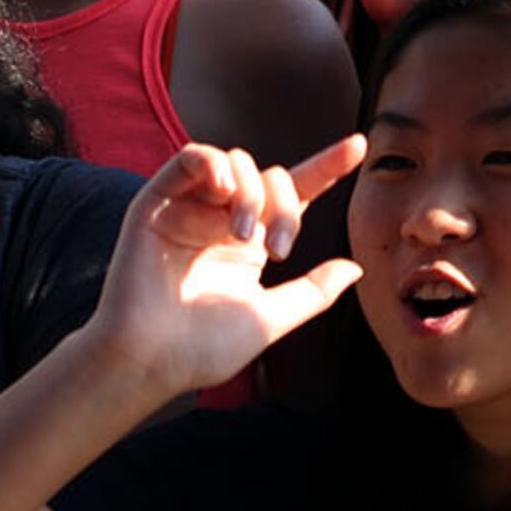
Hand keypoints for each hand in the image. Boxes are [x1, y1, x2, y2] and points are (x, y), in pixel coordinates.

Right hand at [86, 138, 367, 399]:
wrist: (151, 363)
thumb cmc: (202, 349)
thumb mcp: (269, 318)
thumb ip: (313, 292)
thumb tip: (356, 268)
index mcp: (250, 242)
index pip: (294, 193)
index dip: (326, 168)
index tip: (359, 147)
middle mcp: (221, 218)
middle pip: (270, 176)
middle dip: (285, 206)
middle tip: (278, 252)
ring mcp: (189, 208)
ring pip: (234, 162)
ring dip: (251, 192)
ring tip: (244, 233)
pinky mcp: (156, 203)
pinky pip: (188, 159)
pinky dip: (211, 161)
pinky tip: (222, 183)